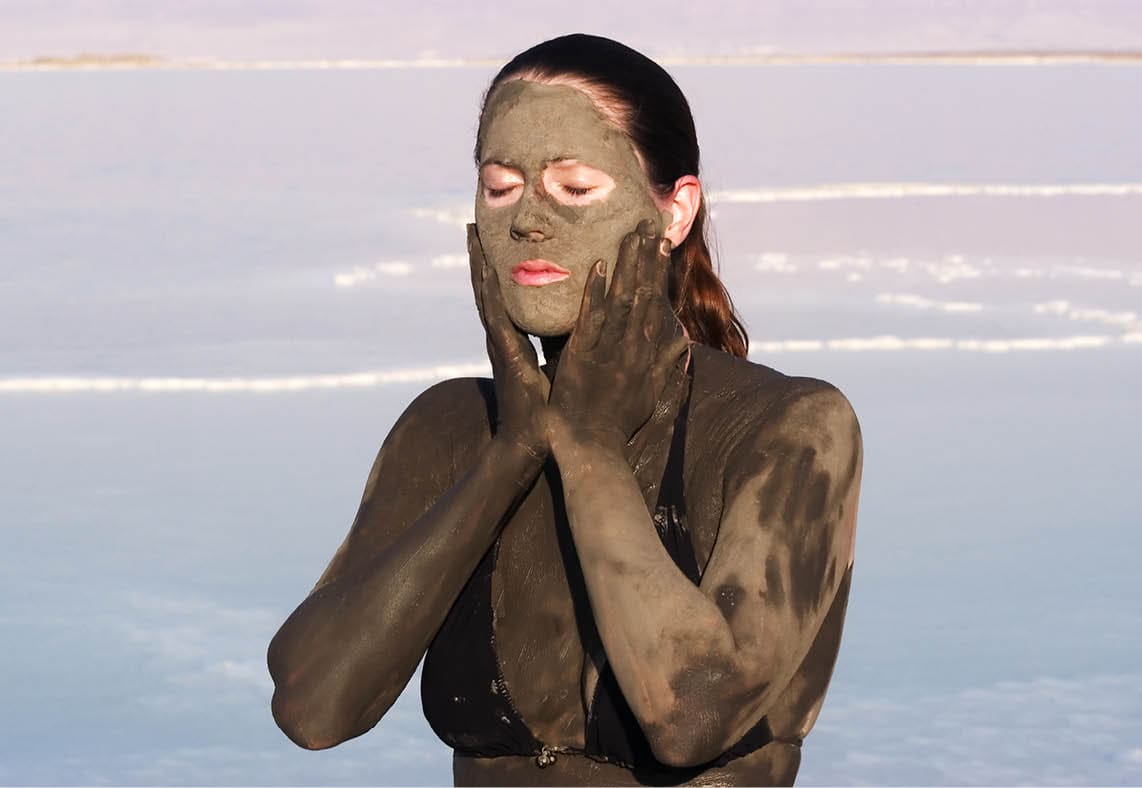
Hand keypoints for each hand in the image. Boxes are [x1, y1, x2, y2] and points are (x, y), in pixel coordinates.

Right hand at [468, 224, 550, 460]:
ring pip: (486, 292)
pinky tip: (486, 267)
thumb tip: (586, 313)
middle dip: (482, 254)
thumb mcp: (563, 360)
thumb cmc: (552, 406)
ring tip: (471, 233)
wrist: (539, 439)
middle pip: (491, 285)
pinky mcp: (505, 351)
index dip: (500, 264)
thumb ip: (566, 335)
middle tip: (474, 221)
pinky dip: (490, 289)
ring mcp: (500, 341)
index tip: (495, 236)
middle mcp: (504, 334)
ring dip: (479, 262)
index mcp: (517, 335)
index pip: (507, 292)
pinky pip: (496, 313)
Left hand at [547, 220, 689, 451]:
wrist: (593, 450)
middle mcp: (631, 348)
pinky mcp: (583, 358)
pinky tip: (599, 267)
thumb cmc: (617, 425)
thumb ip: (666, 364)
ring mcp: (609, 351)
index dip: (657, 272)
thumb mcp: (650, 394)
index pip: (653, 304)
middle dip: (646, 259)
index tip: (661, 242)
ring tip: (632, 235)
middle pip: (641, 296)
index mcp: (644, 354)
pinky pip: (591, 321)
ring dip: (627, 266)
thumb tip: (684, 342)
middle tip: (649, 223)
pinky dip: (596, 294)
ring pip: (621, 301)